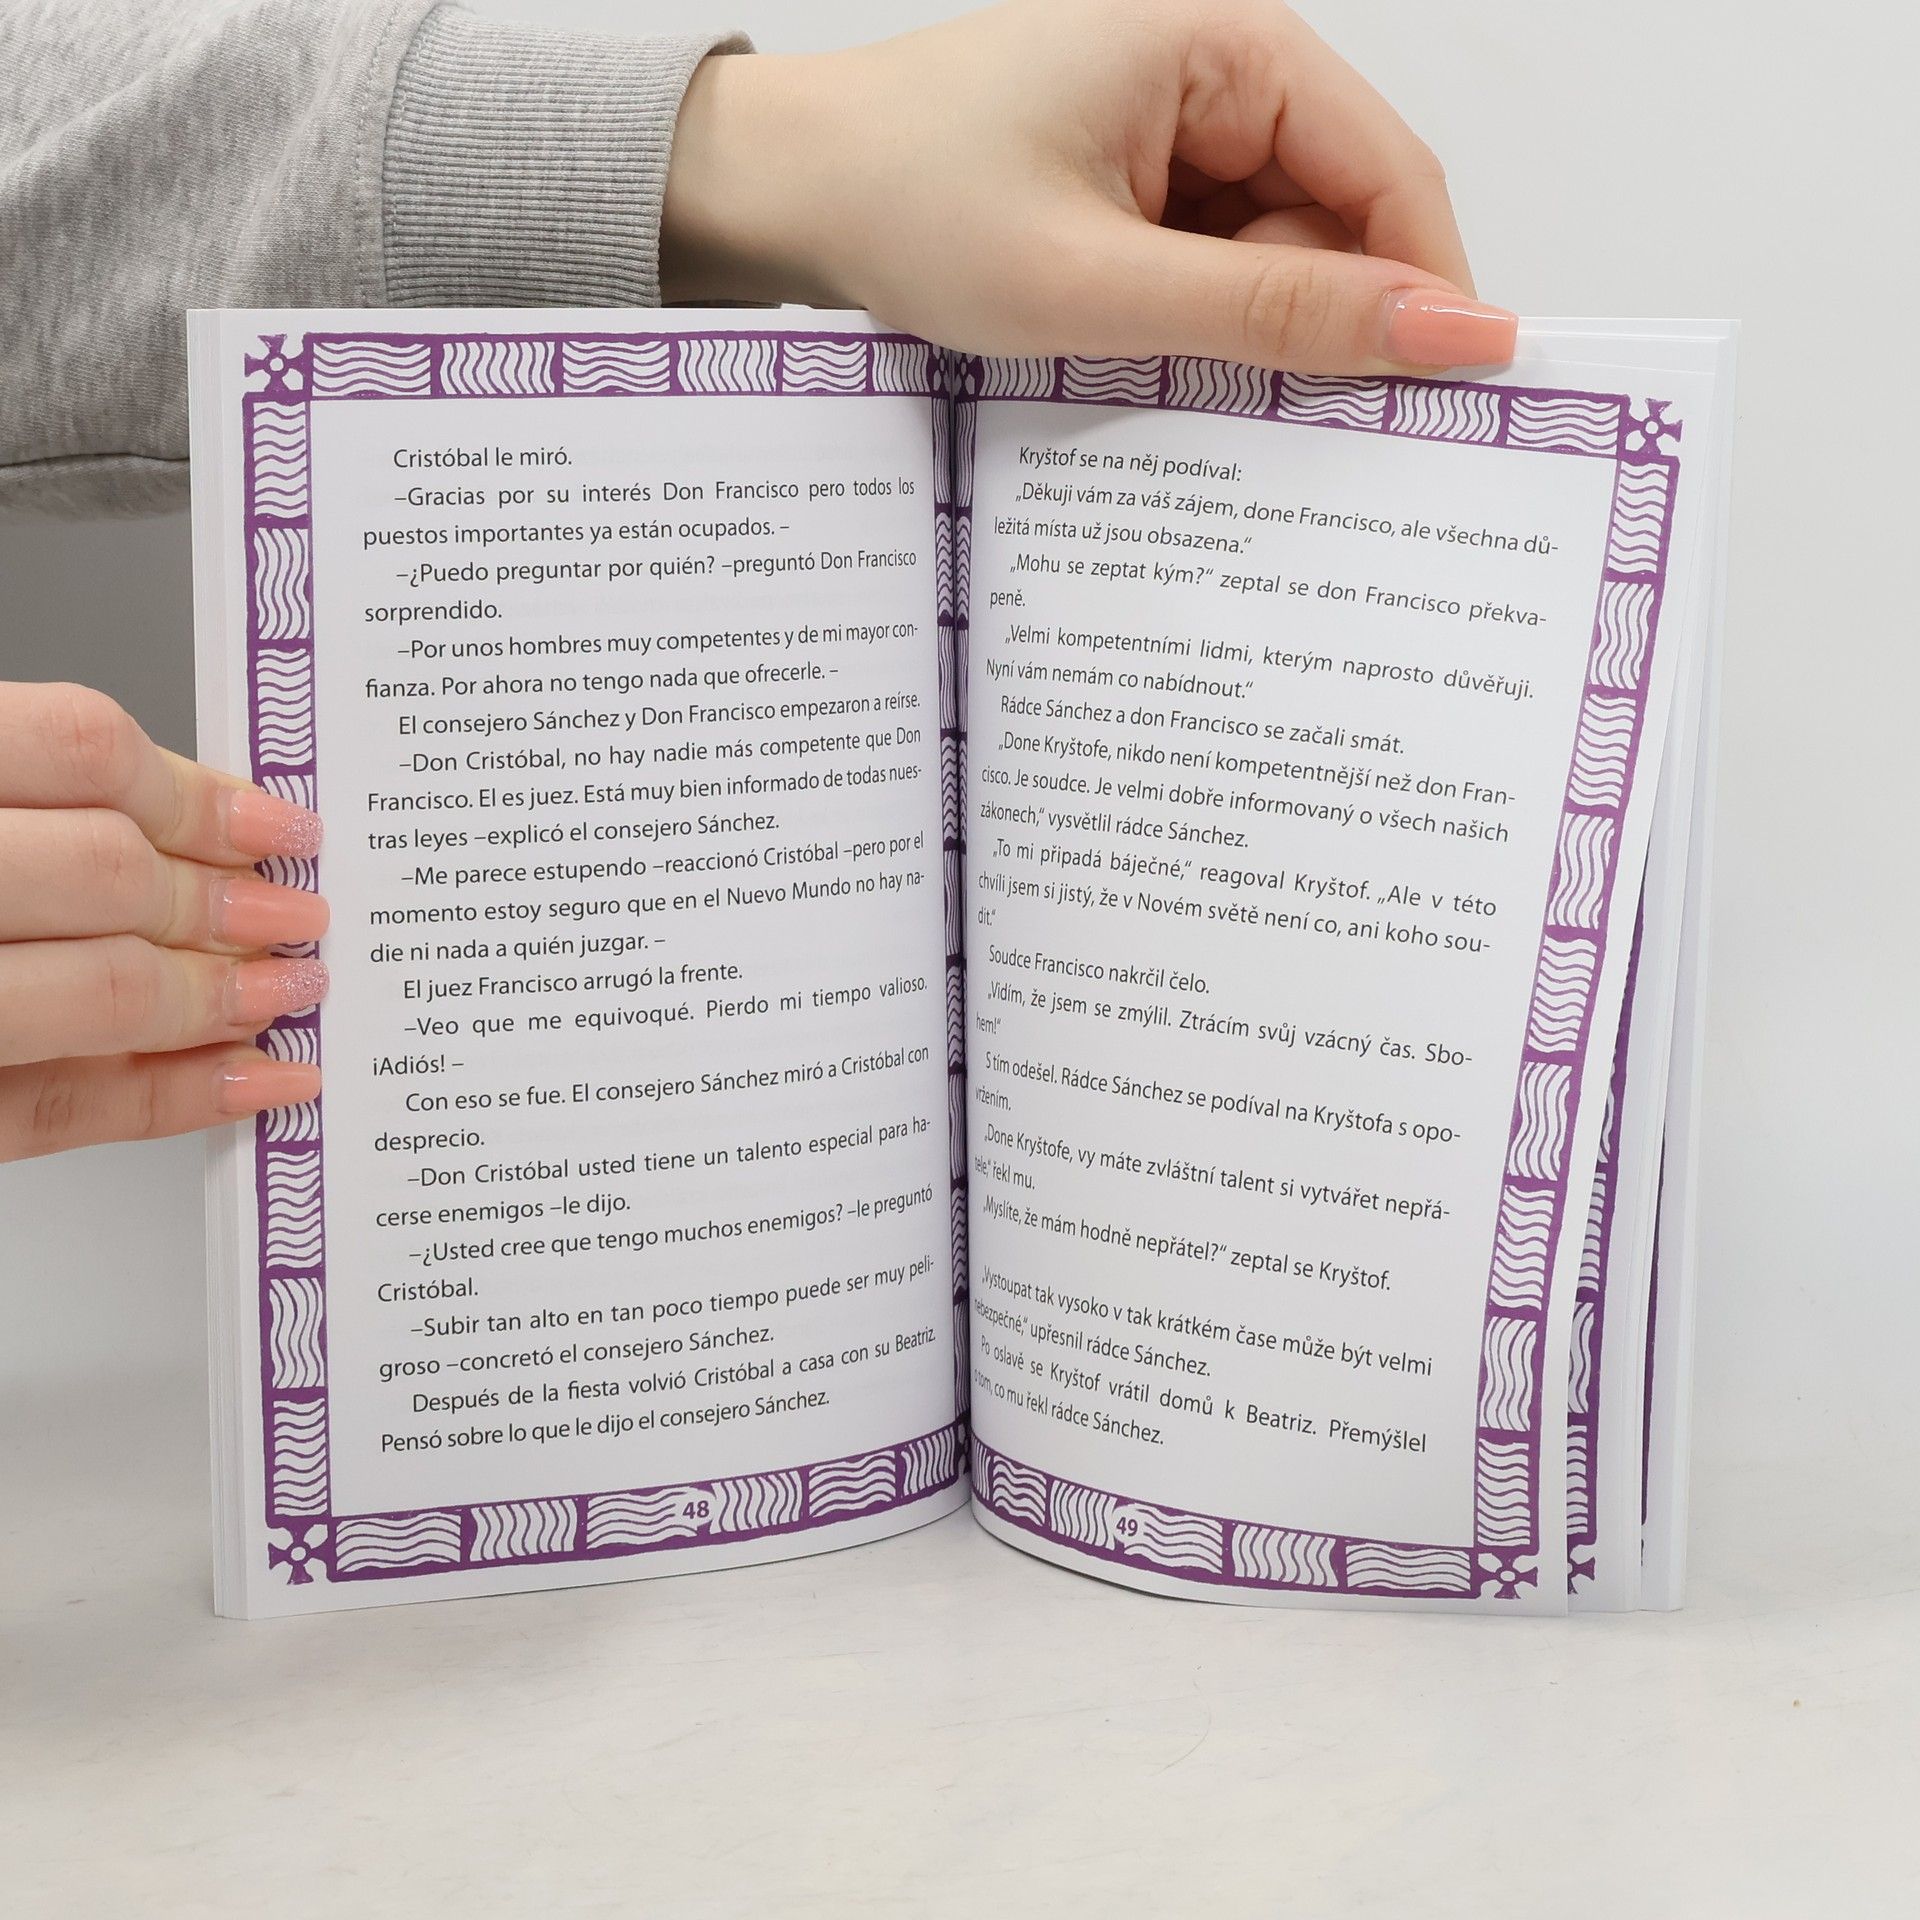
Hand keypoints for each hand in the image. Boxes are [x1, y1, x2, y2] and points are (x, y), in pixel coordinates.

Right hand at [0, 682, 329, 1160]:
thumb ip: (21, 787)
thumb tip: (193, 810)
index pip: (77, 747)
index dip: (197, 790)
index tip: (276, 822)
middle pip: (105, 874)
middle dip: (227, 902)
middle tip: (300, 914)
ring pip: (99, 993)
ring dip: (223, 997)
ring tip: (292, 989)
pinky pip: (58, 1112)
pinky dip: (176, 1098)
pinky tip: (255, 1080)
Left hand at [663, 0, 1514, 372]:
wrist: (783, 192)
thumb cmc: (908, 201)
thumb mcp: (1102, 281)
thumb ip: (1278, 314)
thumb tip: (1446, 330)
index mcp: (1225, 47)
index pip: (1389, 173)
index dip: (1427, 290)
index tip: (1447, 401)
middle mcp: (1214, 74)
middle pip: (1337, 218)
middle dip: (1323, 327)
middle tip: (1290, 435)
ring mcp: (1174, 130)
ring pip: (1275, 253)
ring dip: (1250, 337)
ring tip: (1173, 388)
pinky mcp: (1138, 183)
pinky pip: (1213, 263)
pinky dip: (1200, 327)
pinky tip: (1152, 367)